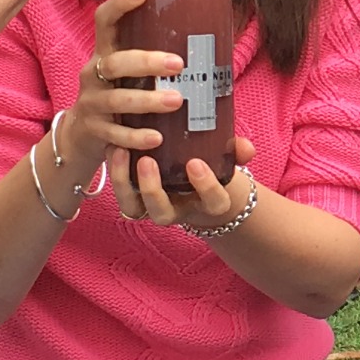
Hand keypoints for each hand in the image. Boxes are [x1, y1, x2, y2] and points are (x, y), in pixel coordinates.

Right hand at [59, 0, 183, 182]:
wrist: (82, 137)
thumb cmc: (119, 95)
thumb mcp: (129, 74)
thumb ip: (157, 59)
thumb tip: (216, 48)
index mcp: (106, 53)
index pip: (105, 20)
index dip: (119, 4)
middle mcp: (94, 73)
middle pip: (115, 62)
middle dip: (146, 61)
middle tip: (179, 64)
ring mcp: (92, 103)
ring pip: (117, 100)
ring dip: (147, 100)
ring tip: (176, 101)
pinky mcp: (94, 131)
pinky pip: (115, 134)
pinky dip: (136, 137)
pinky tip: (157, 138)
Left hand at [116, 135, 257, 228]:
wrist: (193, 177)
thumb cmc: (210, 165)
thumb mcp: (226, 158)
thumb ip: (237, 153)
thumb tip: (246, 147)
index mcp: (206, 203)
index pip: (212, 203)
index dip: (205, 186)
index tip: (196, 164)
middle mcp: (176, 210)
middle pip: (161, 213)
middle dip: (152, 189)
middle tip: (147, 161)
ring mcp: (151, 206)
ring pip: (133, 207)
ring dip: (124, 182)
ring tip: (121, 150)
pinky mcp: (133, 197)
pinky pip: (120, 193)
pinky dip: (115, 173)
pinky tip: (113, 146)